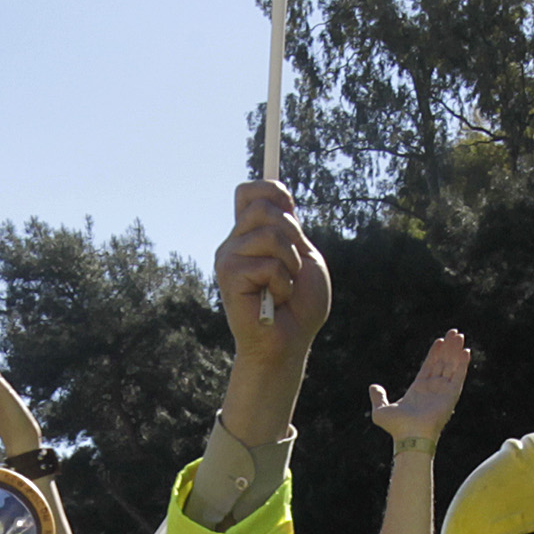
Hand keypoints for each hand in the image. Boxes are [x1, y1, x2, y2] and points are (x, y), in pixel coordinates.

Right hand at [216, 180, 330, 372]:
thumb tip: (278, 196)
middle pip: (263, 205)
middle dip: (291, 233)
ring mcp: (228, 257)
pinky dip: (282, 284)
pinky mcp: (228, 275)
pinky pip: (268, 264)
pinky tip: (273, 301)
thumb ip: (290, 228)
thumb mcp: (304, 257)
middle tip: (291, 265)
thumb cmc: (299, 305)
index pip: (249, 192)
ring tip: (282, 288)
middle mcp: (235, 242)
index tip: (288, 206)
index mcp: (252, 235)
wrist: (289, 344)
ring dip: (290, 265)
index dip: (270, 189)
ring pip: (271, 234)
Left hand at [369, 330, 470, 445]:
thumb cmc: (396, 427)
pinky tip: (465, 352)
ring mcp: (442, 392)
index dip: (435, 353)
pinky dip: (463, 364)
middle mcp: (433, 389)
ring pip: (451, 366)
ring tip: (459, 336)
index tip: (440, 341)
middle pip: (442, 363)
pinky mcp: (451, 396)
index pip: (429, 367)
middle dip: (448, 348)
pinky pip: (459, 377)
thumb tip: (373, 387)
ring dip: (456, 351)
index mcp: (419, 390)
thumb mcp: (381, 410)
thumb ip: (378, 397)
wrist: (410, 436)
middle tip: (454, 332)